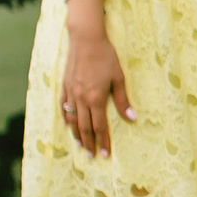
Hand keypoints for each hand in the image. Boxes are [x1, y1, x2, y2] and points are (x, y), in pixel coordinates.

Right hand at [61, 13, 134, 157]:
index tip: (105, 154)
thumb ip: (123, 100)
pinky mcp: (65, 85)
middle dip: (89, 143)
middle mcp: (81, 99)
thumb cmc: (106, 57)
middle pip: (84, 127)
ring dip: (76, 134)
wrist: (86, 39)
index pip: (100, 126)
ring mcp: (71, 92)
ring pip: (72, 119)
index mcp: (96, 99)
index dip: (103, 141)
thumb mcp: (119, 78)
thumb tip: (132, 118)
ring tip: (80, 146)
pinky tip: (67, 124)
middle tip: (92, 156)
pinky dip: (66, 118)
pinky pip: (64, 106)